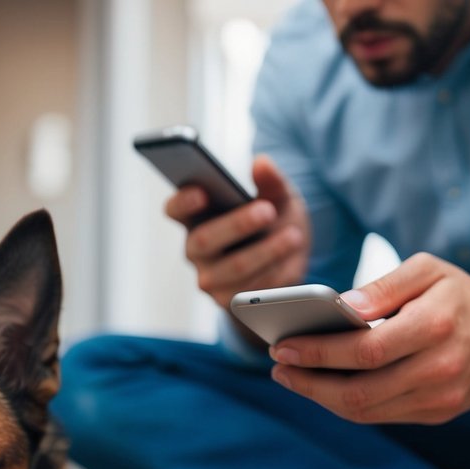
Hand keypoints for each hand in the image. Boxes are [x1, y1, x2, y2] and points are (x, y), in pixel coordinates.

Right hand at [164, 155, 310, 311]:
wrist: (287, 262)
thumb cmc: (274, 222)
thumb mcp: (278, 197)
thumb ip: (271, 181)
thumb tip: (262, 163)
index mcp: (197, 216)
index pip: (175, 209)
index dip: (183, 202)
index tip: (201, 192)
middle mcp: (196, 249)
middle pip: (204, 240)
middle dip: (237, 225)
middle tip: (267, 210)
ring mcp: (210, 278)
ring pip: (233, 269)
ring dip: (266, 252)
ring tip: (293, 236)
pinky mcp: (228, 302)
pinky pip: (251, 292)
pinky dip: (276, 275)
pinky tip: (294, 261)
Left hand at [268, 253, 469, 423]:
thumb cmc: (460, 296)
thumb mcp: (428, 269)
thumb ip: (383, 285)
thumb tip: (340, 306)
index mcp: (437, 326)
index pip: (365, 351)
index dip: (318, 353)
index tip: (282, 346)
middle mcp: (441, 369)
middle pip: (360, 390)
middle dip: (309, 381)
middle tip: (278, 366)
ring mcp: (440, 398)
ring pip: (365, 410)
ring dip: (320, 397)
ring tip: (291, 377)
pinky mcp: (436, 414)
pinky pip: (380, 415)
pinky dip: (345, 403)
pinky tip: (322, 385)